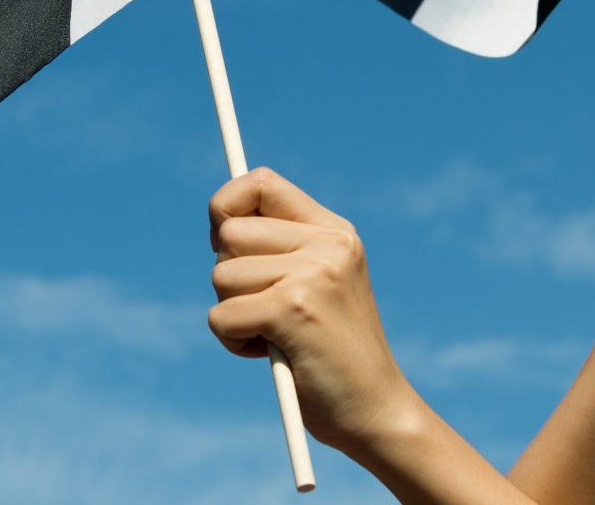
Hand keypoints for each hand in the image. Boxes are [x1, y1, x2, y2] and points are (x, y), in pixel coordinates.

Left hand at [208, 168, 420, 457]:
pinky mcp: (293, 310)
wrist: (377, 412)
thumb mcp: (318, 285)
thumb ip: (280, 249)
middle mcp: (327, 244)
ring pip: (221, 276)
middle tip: (263, 308)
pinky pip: (221, 316)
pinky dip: (233, 341)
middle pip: (230, 233)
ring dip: (233, 314)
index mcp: (334, 231)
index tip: (222, 240)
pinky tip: (271, 353)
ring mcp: (312, 274)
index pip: (261, 182)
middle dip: (230, 276)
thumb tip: (217, 224)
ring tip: (274, 336)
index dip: (226, 205)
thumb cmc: (334, 354)